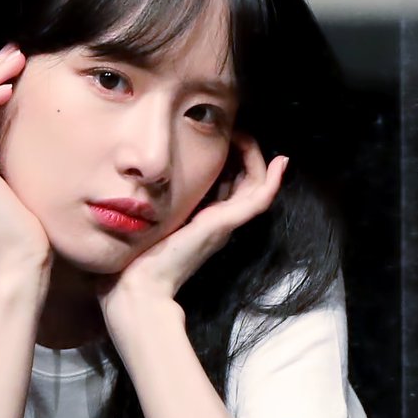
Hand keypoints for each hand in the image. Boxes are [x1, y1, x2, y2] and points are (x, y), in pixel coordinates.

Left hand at [97, 133, 287, 318]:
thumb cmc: (138, 256)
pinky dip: (271, 182)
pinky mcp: (223, 225)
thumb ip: (159, 203)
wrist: (140, 286)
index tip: (225, 136)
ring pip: (256, 187)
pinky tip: (279, 163)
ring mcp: (225, 224)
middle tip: (238, 130)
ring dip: (257, 158)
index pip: (230, 184)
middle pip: (246, 182)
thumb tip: (149, 183)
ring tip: (247, 135)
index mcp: (205, 219)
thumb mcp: (153, 220)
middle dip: (246, 152)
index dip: (234, 159)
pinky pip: (257, 201)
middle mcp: (220, 222)